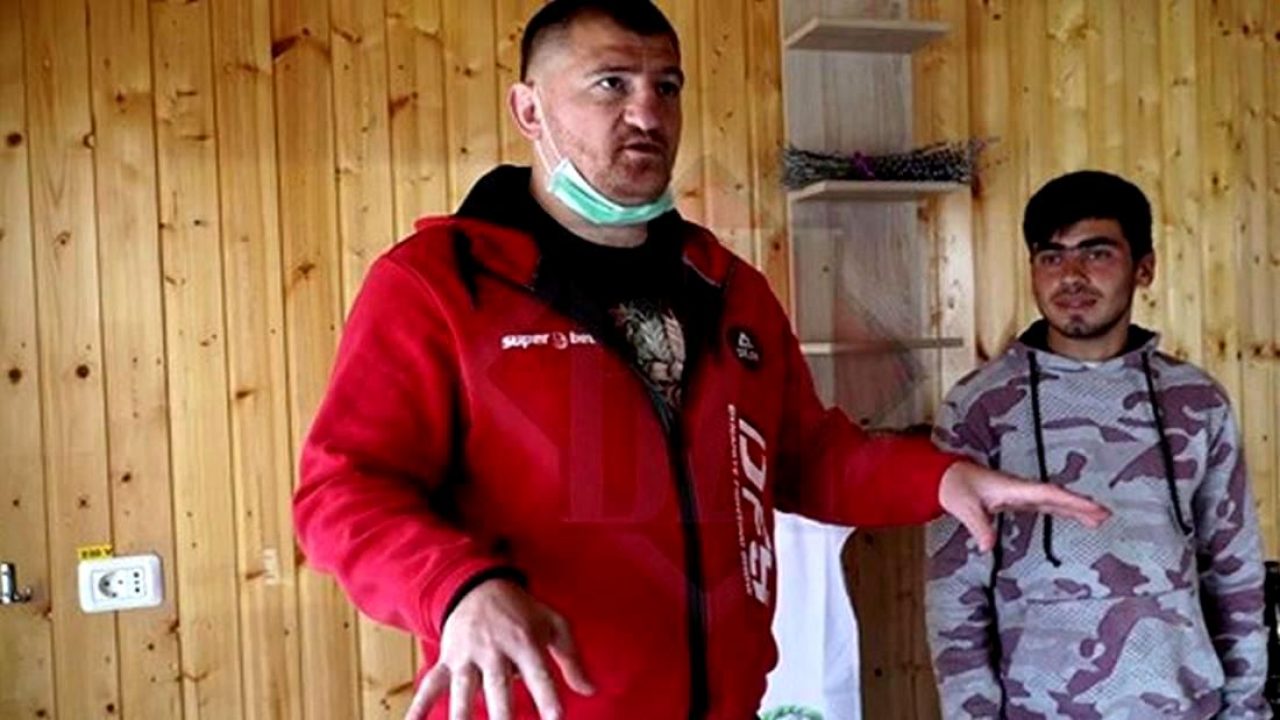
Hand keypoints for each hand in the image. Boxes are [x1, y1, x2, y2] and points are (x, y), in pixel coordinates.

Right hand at [404, 579, 594, 719]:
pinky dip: (419, 706)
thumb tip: (590, 690)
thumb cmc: (522, 610)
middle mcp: (494, 650)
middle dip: (502, 715)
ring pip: (464, 691)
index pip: (538, 673)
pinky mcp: (447, 660)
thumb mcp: (553, 624)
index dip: (547, 696)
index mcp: (524, 641)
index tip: (555, 718)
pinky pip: (431, 684)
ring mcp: (467, 656)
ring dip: (461, 716)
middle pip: (498, 687)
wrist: (478, 584)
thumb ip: (571, 659)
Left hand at [938, 460, 1110, 551]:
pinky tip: (1072, 516)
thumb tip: (987, 546)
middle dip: (1081, 506)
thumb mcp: (964, 507)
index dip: (1071, 501)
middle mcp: (1022, 490)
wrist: (948, 477)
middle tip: (1106, 515)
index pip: (1048, 494)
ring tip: (1099, 519)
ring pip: (1054, 501)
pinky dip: (1061, 510)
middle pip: (1057, 497)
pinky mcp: (1017, 500)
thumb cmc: (956, 487)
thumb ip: (978, 526)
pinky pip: (1045, 505)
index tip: (1091, 507)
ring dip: (1075, 509)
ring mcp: (1021, 494)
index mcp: (1014, 489)